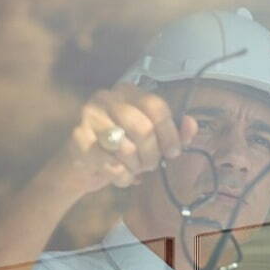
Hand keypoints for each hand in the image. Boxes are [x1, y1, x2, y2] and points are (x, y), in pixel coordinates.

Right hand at [49, 83, 198, 194]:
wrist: (85, 165)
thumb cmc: (124, 148)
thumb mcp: (154, 140)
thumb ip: (176, 132)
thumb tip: (191, 123)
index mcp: (128, 92)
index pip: (156, 106)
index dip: (170, 133)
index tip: (173, 153)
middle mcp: (106, 98)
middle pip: (143, 128)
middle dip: (152, 154)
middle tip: (150, 164)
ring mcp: (89, 117)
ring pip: (126, 147)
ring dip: (136, 166)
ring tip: (134, 168)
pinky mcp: (78, 139)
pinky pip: (110, 164)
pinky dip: (122, 176)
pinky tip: (122, 175)